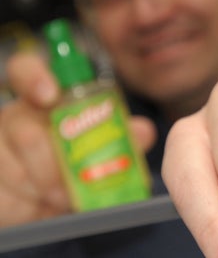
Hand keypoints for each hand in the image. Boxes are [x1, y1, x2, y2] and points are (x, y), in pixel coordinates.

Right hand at [0, 51, 155, 226]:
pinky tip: (46, 207)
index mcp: (45, 99)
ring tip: (66, 196)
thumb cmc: (79, 160)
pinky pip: (6, 193)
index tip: (50, 94)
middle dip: (49, 157)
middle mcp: (17, 117)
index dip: (34, 76)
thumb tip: (143, 131)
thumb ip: (125, 135)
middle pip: (20, 124)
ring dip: (44, 185)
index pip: (25, 70)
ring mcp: (0, 148)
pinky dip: (31, 204)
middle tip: (71, 179)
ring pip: (12, 163)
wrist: (53, 200)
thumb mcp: (104, 145)